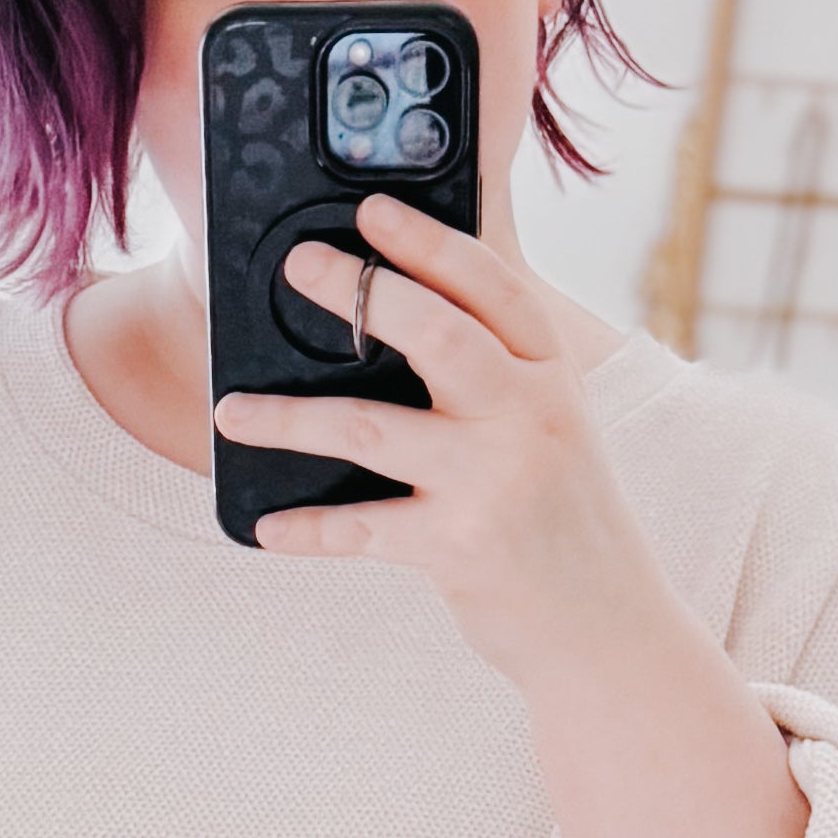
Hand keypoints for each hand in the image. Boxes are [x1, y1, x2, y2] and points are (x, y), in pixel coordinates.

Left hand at [212, 196, 664, 696]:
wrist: (606, 627)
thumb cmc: (562, 519)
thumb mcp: (553, 427)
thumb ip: (496, 372)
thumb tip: (393, 313)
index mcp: (552, 374)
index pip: (492, 285)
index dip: (428, 241)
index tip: (371, 210)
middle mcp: (530, 415)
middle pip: (437, 334)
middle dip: (359, 292)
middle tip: (299, 265)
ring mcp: (494, 480)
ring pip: (372, 428)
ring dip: (290, 419)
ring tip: (231, 411)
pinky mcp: (460, 546)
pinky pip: (362, 528)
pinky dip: (308, 530)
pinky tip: (265, 527)